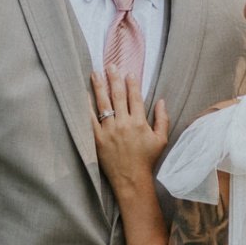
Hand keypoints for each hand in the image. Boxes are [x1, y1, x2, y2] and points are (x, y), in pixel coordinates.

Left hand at [90, 70, 169, 190]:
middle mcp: (124, 124)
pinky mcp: (97, 139)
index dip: (132, 83)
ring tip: (95, 73)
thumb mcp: (161, 140)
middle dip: (114, 78)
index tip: (129, 72)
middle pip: (118, 96)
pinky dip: (86, 106)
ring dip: (99, 86)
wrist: (131, 179)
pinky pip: (90, 119)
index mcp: (139, 123)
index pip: (135, 97)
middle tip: (110, 65)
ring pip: (103, 104)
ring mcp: (109, 131)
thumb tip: (161, 101)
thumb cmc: (147, 160)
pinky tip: (83, 94)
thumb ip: (162, 119)